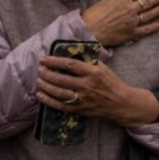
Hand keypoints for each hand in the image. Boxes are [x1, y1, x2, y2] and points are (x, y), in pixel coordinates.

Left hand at [35, 57, 158, 127]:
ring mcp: (83, 99)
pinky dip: (49, 101)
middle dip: (47, 74)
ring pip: (60, 93)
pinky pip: (61, 106)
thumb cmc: (110, 82)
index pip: (69, 65)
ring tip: (38, 80)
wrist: (120, 103)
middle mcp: (87, 86)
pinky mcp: (80, 110)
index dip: (54, 61)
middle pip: (62, 79)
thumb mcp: (101, 66)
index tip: (44, 59)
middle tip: (39, 69)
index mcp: (92, 72)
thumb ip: (86, 59)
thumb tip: (69, 50)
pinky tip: (40, 95)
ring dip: (46, 86)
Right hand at [81, 0, 158, 46]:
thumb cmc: (93, 15)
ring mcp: (132, 21)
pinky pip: (146, 30)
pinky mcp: (131, 33)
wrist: (89, 30)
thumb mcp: (106, 0)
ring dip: (156, 11)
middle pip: (146, 2)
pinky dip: (153, 27)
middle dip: (155, 0)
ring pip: (148, 15)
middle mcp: (130, 8)